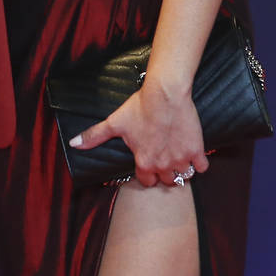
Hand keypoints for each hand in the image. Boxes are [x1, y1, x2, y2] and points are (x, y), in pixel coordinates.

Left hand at [69, 83, 208, 187]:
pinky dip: (199, 162)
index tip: (149, 162)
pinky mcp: (196, 151)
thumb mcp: (114, 123)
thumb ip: (94, 136)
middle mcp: (162, 166)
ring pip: (183, 176)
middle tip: (164, 158)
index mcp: (143, 162)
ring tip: (177, 156)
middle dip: (164, 173)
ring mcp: (181, 160)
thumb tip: (73, 144)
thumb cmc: (139, 107)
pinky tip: (192, 152)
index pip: (145, 181)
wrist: (164, 94)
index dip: (146, 173)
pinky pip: (201, 167)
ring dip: (181, 168)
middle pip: (166, 181)